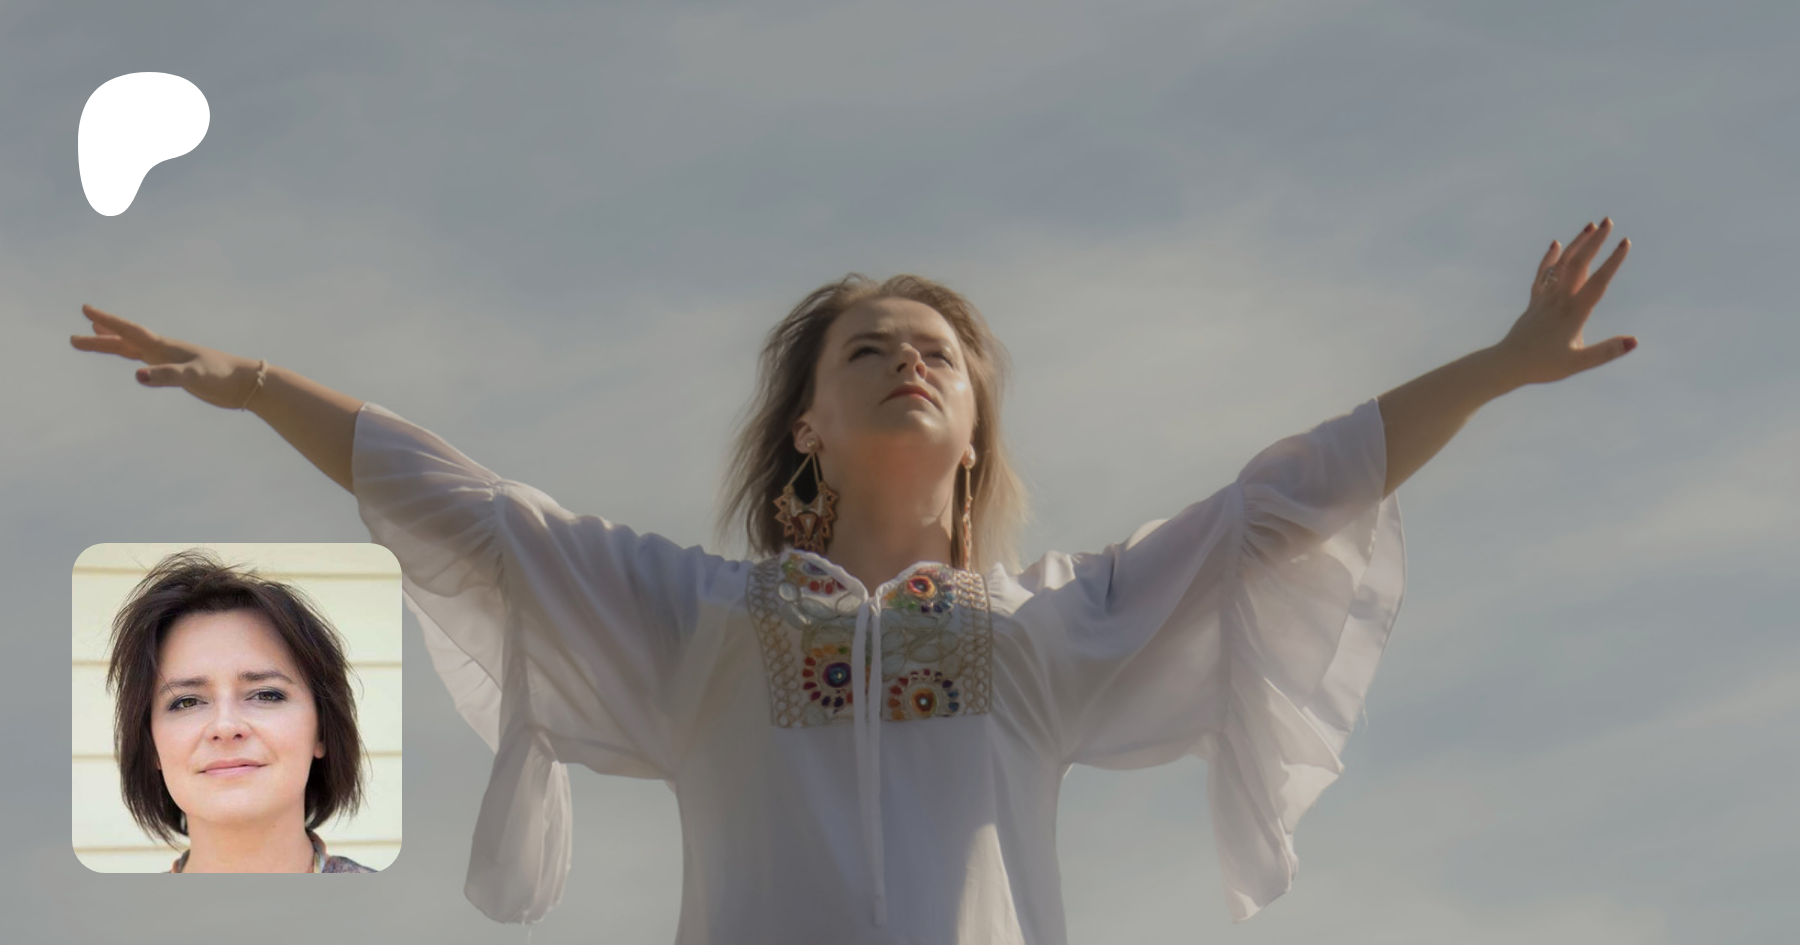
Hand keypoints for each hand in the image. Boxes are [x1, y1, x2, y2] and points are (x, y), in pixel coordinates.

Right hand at [70, 305, 261, 408]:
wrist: (246, 384)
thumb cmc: (223, 377)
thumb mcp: (193, 377)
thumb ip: (166, 376)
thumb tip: (137, 376)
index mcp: (165, 347)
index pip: (129, 331)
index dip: (107, 321)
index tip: (86, 309)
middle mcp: (165, 351)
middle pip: (124, 342)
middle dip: (99, 339)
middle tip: (73, 338)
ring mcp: (171, 361)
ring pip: (134, 351)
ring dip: (113, 344)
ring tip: (93, 336)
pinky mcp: (178, 373)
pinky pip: (148, 364)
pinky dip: (135, 360)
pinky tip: (133, 364)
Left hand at [1492, 218, 1635, 386]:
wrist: (1506, 364)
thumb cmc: (1542, 366)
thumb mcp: (1577, 363)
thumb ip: (1605, 352)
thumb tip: (1634, 341)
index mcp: (1573, 313)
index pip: (1598, 282)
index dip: (1612, 262)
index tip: (1625, 243)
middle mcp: (1559, 300)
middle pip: (1579, 264)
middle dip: (1595, 242)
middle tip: (1609, 221)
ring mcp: (1545, 298)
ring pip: (1561, 265)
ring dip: (1576, 244)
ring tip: (1590, 226)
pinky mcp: (1534, 302)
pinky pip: (1542, 275)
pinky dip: (1550, 259)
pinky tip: (1556, 244)